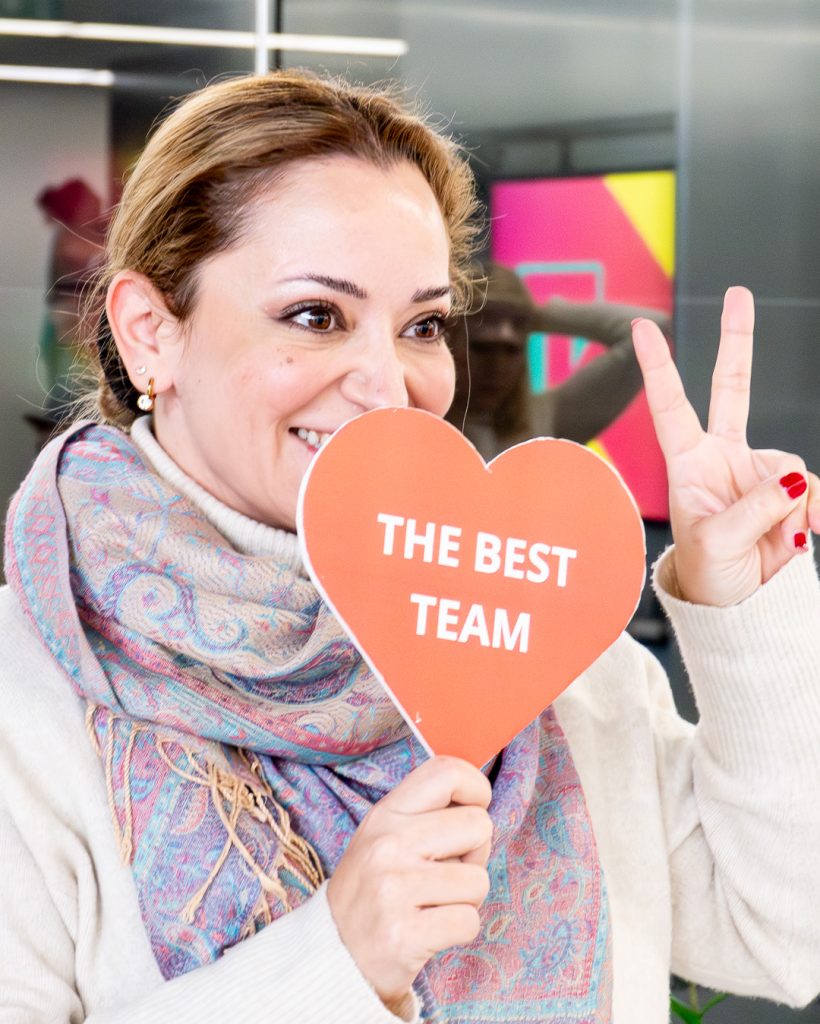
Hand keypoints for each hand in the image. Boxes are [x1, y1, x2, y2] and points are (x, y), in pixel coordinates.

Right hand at [326, 755, 491, 1007]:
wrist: (333, 953)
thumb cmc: (371, 890)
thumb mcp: (384, 836)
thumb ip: (425, 814)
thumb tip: (481, 803)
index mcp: (386, 814)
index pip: (446, 771)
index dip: (476, 787)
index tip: (475, 809)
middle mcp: (388, 844)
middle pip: (478, 825)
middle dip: (476, 853)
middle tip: (447, 872)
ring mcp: (394, 888)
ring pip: (478, 880)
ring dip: (467, 898)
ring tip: (433, 904)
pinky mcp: (404, 934)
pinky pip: (469, 921)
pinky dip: (460, 930)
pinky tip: (431, 930)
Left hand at [632, 287, 819, 605]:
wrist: (740, 604)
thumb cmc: (710, 575)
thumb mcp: (718, 543)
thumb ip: (754, 507)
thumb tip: (793, 481)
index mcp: (688, 465)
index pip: (670, 407)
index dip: (659, 367)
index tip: (643, 327)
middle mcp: (723, 458)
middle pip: (731, 388)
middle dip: (737, 341)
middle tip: (738, 293)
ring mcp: (759, 471)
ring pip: (788, 465)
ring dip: (786, 506)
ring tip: (770, 540)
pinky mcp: (791, 491)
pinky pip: (813, 489)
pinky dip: (812, 514)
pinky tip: (799, 536)